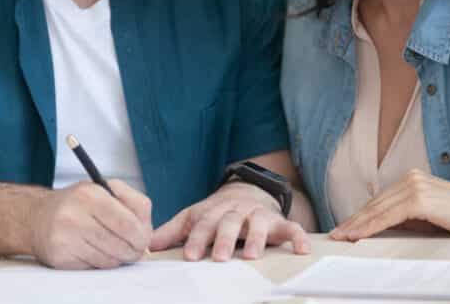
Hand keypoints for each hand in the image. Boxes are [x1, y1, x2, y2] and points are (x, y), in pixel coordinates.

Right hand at [29, 179, 152, 269]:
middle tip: (136, 250)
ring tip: (117, 249)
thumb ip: (131, 204)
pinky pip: (94, 266)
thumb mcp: (104, 190)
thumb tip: (147, 232)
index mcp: (91, 194)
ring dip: (119, 257)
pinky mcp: (60, 256)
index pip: (128, 221)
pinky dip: (102, 262)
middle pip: (120, 243)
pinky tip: (98, 252)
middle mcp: (75, 214)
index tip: (145, 239)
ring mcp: (66, 236)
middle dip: (134, 250)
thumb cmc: (77, 204)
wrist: (37, 217)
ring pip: (109, 258)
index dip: (142, 235)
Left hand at [150, 181, 309, 260]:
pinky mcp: (279, 221)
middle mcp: (236, 211)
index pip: (204, 224)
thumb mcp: (194, 217)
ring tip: (252, 256)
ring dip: (256, 238)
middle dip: (224, 239)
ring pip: (258, 224)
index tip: (190, 255)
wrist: (248, 191)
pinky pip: (292, 227)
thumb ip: (173, 232)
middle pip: (230, 223)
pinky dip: (298, 236)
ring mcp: (258, 215)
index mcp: (214, 212)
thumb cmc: (217, 212)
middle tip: (218, 257)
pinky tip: (302, 249)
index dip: (197, 239)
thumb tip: (147, 245)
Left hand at [330, 170, 449, 240]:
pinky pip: (387, 216)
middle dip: (354, 220)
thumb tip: (387, 226)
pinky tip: (358, 235)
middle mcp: (410, 178)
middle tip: (336, 234)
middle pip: (375, 204)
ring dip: (357, 224)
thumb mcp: (431, 214)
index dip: (361, 215)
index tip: (347, 227)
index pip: (380, 200)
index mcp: (413, 179)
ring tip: (342, 237)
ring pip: (377, 210)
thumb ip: (409, 216)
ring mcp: (414, 186)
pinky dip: (370, 227)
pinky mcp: (419, 199)